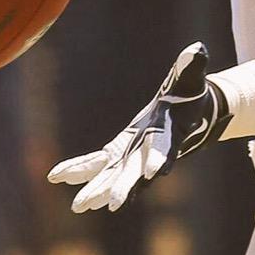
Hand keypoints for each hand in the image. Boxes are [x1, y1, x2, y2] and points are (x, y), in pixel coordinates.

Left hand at [48, 42, 230, 212]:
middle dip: (124, 187)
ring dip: (97, 189)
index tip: (156, 172)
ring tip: (79, 205)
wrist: (184, 112)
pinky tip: (58, 176)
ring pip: (112, 176)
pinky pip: (96, 162)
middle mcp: (150, 152)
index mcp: (170, 135)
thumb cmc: (189, 94)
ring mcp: (133, 155)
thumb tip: (196, 49)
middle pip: (136, 173)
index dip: (160, 158)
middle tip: (113, 204)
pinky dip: (79, 168)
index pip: (165, 149)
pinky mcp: (119, 152)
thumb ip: (192, 66)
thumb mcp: (191, 79)